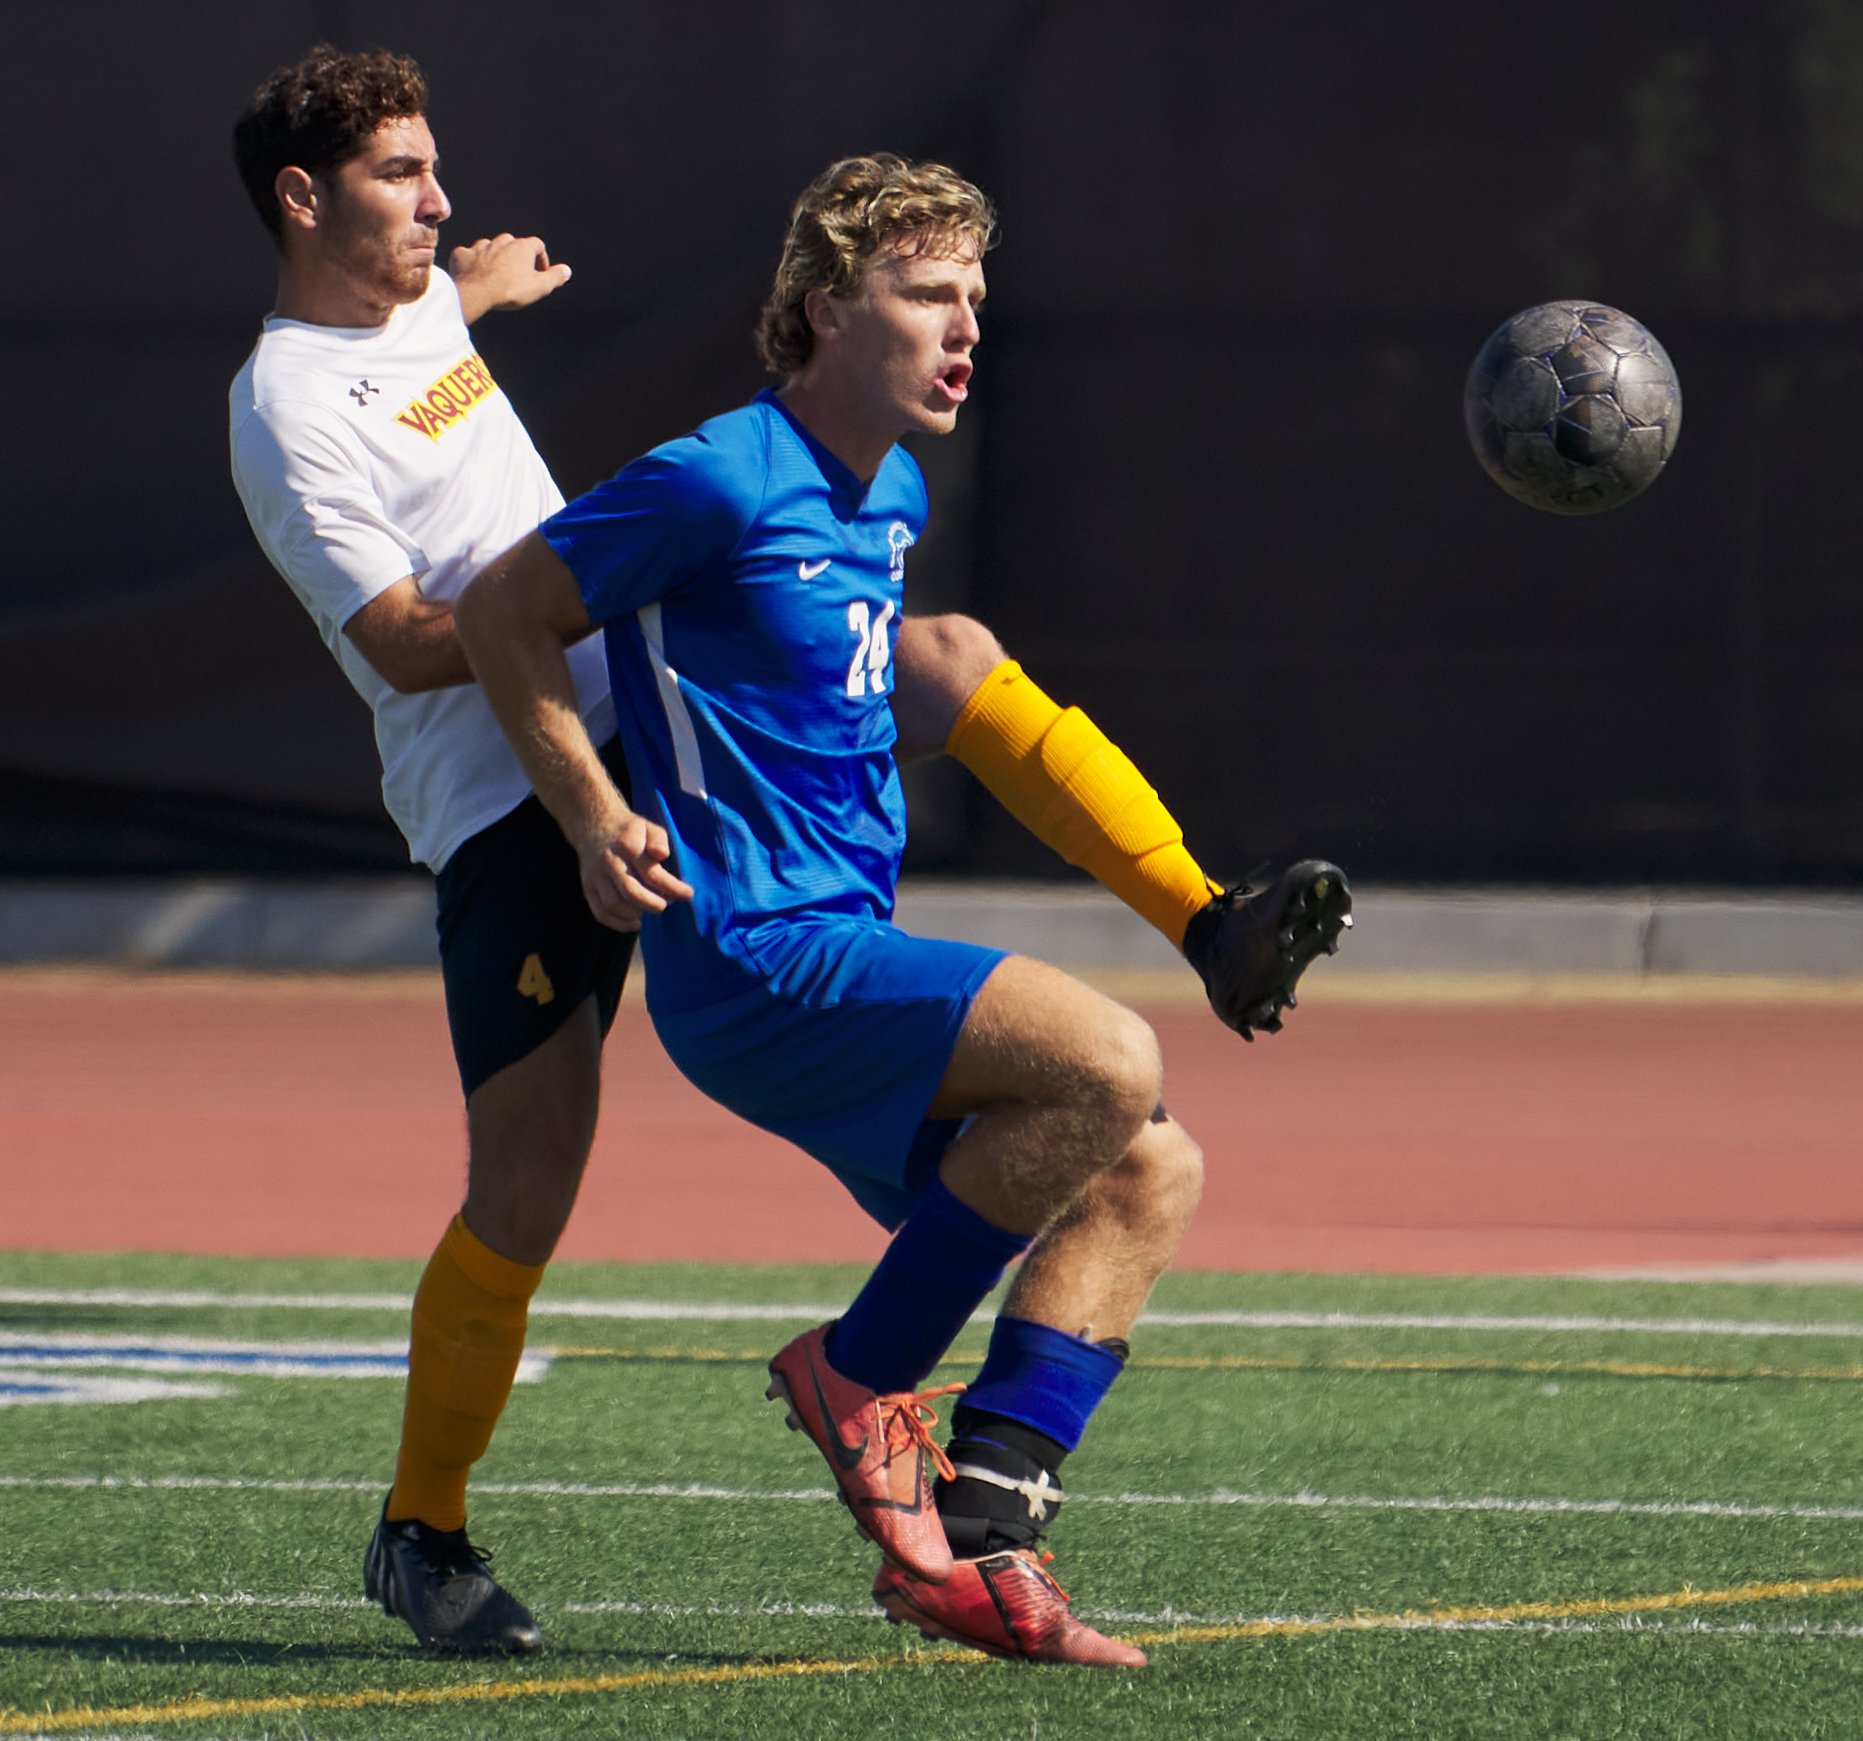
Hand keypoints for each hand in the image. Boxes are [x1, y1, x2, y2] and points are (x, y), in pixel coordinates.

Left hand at [448, 234, 571, 320]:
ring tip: (495, 276)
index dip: (541, 259)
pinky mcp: (462, 255)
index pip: (538, 245)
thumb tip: (567, 270)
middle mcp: (502, 241)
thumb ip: (555, 277)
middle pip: (513, 244)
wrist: (476, 293)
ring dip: (494, 258)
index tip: (540, 273)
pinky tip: (473, 273)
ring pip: (490, 248)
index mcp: (522, 246)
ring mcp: (480, 247)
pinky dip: (472, 263)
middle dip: (516, 257)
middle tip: (517, 276)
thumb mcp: (540, 287)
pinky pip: (468, 255)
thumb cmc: (511, 290)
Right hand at [576, 810, 693, 933]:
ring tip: (652, 907)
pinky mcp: (587, 887)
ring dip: (637, 913)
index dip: (672, 887)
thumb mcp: (648, 827)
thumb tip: (662, 855)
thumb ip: (659, 840)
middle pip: (630, 892)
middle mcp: (609, 862)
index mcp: (627, 845)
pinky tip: (635, 923)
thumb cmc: (629, 830)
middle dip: (653, 904)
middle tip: (667, 904)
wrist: (594, 825)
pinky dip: (618, 923)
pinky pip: (600, 912)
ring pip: (614, 904)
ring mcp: (595, 876)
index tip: (688, 894)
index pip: (651, 873)